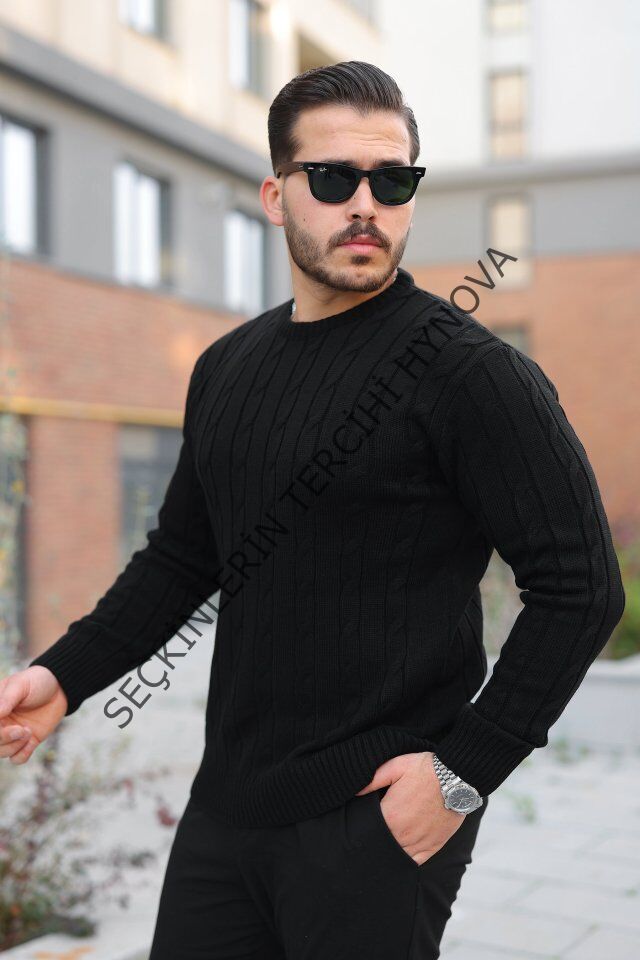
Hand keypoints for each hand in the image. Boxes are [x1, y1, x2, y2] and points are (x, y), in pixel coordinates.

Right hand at [0, 666, 68, 764]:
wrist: (59, 688)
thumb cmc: (36, 681)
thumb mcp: (21, 685)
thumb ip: (7, 699)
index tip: (4, 722)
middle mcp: (0, 724)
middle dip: (4, 739)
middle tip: (21, 729)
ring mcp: (11, 734)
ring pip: (2, 752)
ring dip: (15, 746)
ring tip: (28, 730)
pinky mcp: (26, 742)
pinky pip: (17, 759)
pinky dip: (22, 754)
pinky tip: (32, 741)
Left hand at [355, 751, 465, 865]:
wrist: (457, 776)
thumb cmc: (425, 769)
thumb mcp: (395, 766)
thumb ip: (373, 780)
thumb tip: (354, 792)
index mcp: (391, 816)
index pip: (369, 830)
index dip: (363, 829)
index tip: (359, 827)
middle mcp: (403, 834)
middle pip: (382, 846)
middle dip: (375, 842)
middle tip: (370, 837)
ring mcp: (419, 842)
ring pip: (397, 856)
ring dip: (389, 853)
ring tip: (383, 847)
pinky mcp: (433, 845)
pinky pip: (416, 861)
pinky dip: (406, 860)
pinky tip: (399, 857)